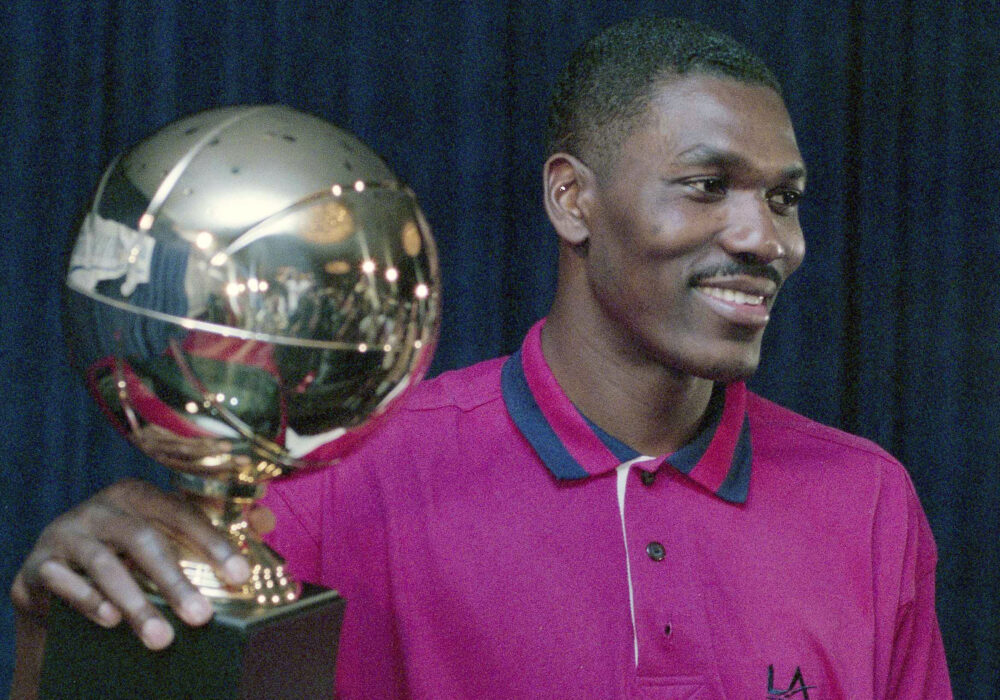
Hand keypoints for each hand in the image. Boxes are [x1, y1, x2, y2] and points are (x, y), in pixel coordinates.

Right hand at [10, 479, 250, 649]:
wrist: (53, 571)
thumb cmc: (122, 552)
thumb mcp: (161, 535)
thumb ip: (210, 530)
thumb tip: (266, 520)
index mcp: (140, 496)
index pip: (183, 515)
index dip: (213, 543)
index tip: (240, 574)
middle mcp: (103, 508)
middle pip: (144, 540)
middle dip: (175, 581)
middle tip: (202, 618)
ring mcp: (69, 534)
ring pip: (104, 565)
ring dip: (136, 604)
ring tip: (161, 637)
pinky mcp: (40, 564)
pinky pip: (62, 580)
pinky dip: (87, 600)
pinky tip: (110, 620)